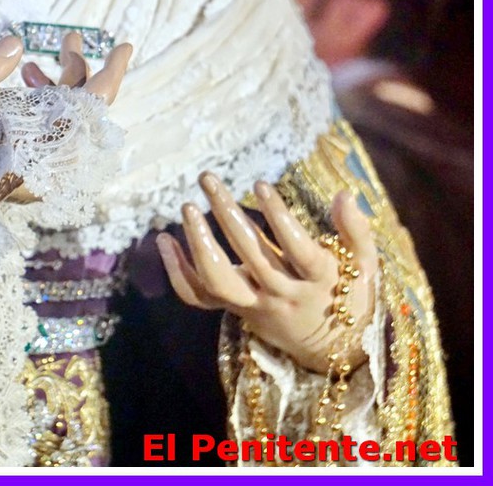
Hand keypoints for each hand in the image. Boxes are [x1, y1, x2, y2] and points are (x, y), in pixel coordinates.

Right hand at [7, 31, 131, 203]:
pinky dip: (44, 107)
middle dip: (77, 71)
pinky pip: (52, 134)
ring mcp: (40, 170)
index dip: (109, 74)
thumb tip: (16, 42)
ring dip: (57, 88)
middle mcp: (46, 166)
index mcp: (36, 154)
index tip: (123, 46)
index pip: (90, 109)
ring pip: (66, 122)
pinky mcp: (30, 171)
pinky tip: (24, 88)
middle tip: (68, 37)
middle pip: (82, 113)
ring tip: (33, 66)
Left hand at [156, 172, 377, 373]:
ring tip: (187, 207)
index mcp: (320, 281)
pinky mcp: (235, 311)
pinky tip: (164, 239)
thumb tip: (345, 193)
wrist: (333, 352)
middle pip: (251, 256)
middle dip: (227, 214)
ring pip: (219, 281)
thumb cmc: (352, 297)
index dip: (279, 217)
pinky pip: (199, 297)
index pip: (297, 248)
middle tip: (208, 178)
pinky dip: (177, 271)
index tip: (260, 184)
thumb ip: (357, 230)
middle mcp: (283, 295)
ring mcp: (255, 306)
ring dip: (198, 243)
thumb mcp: (366, 265)